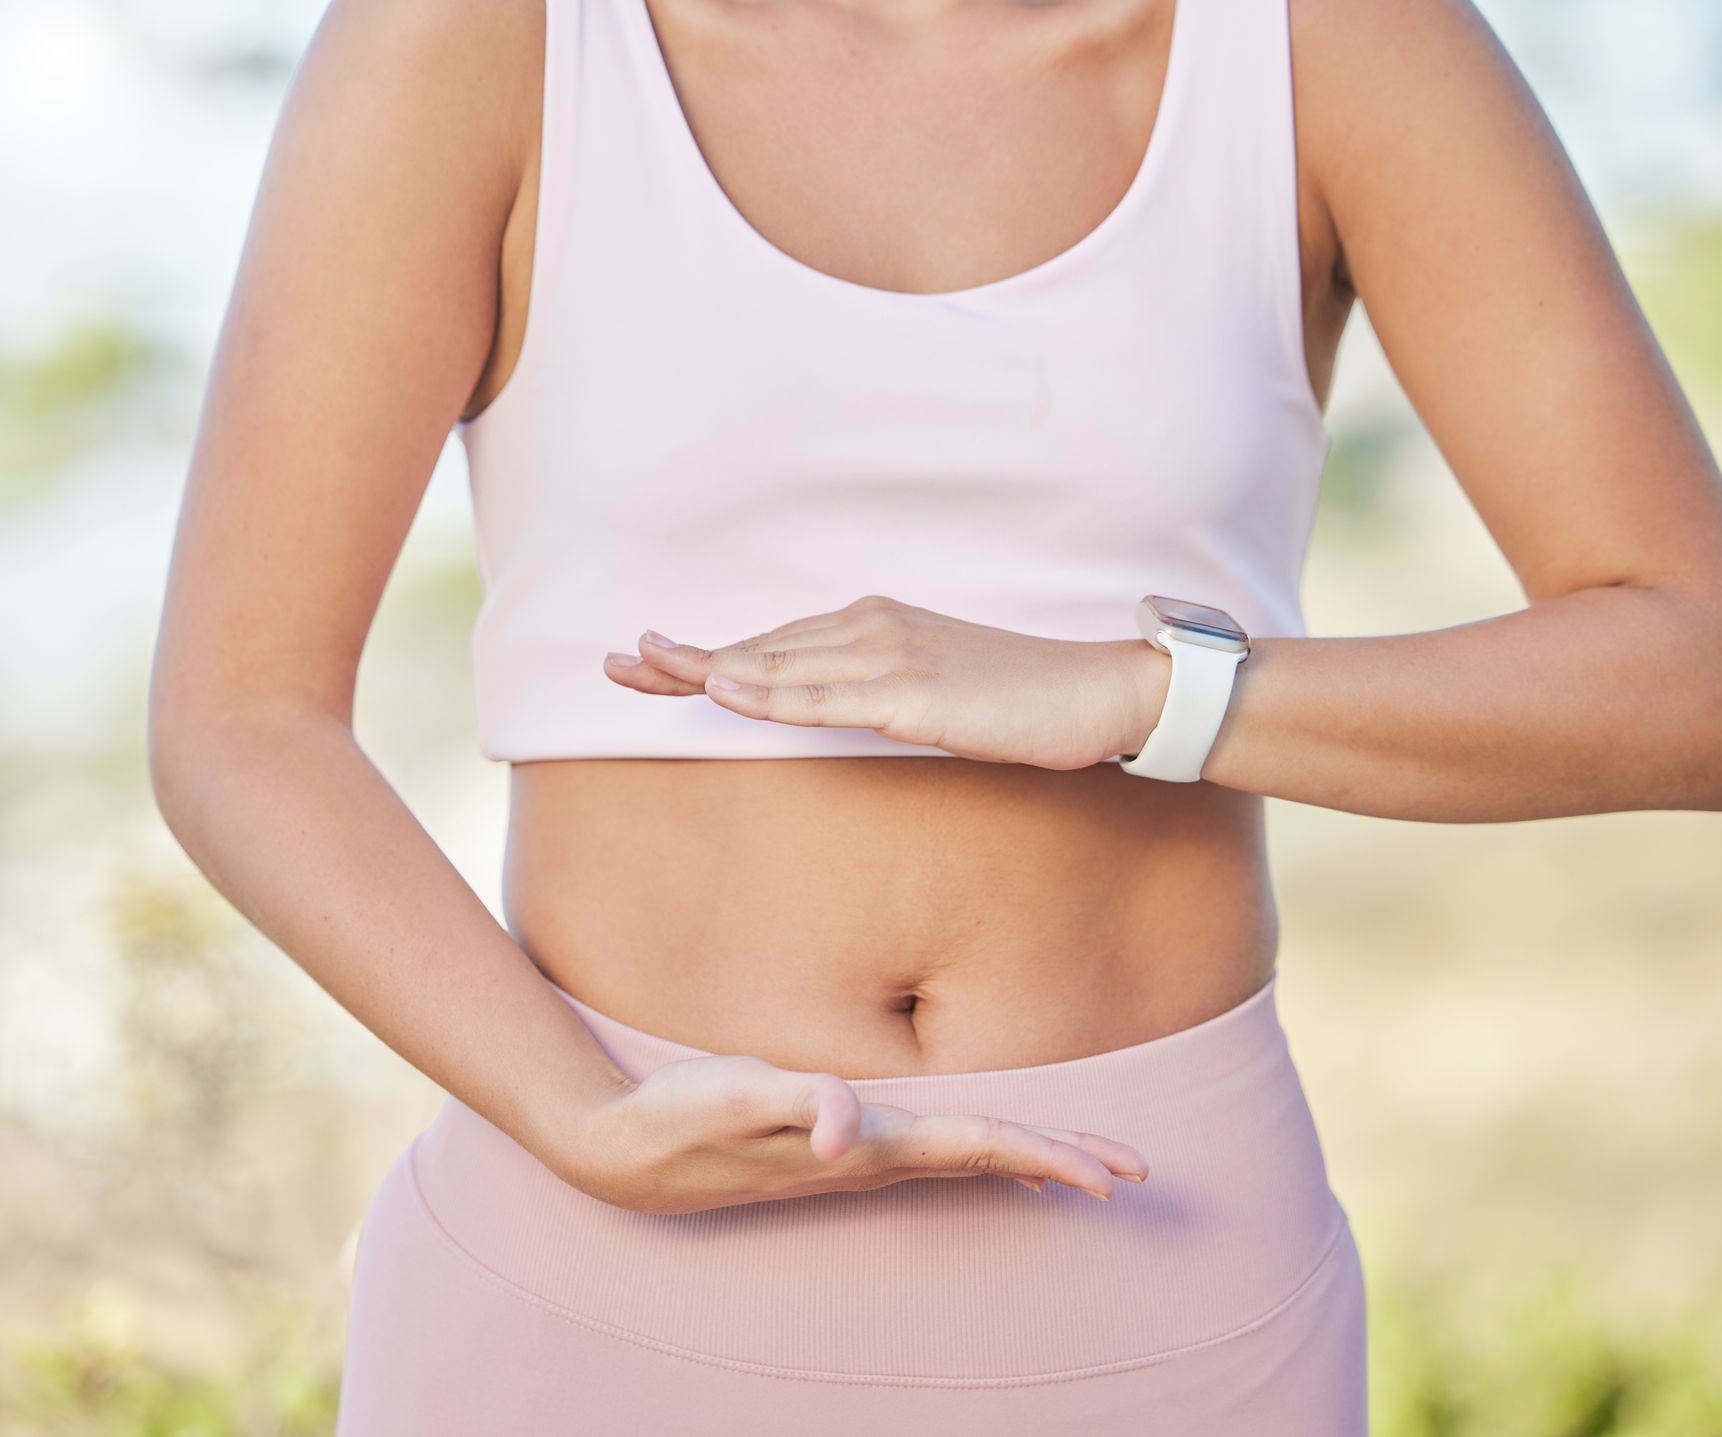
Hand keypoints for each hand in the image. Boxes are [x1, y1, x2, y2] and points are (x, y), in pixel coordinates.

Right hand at [553, 1054, 1149, 1214]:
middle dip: (1065, 1161)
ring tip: (1096, 1170)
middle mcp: (878, 1156)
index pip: (978, 1145)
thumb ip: (794, 1103)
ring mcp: (864, 1157)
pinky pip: (935, 1155)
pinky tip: (1003, 1163)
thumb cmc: (686, 1117)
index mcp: (870, 1144)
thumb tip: (842, 1130)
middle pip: (991, 1156)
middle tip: (1142, 1174)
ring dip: (1034, 1159)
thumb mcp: (737, 1097)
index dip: (1046, 1156)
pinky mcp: (845, 1148)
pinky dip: (983, 1157)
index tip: (1110, 1179)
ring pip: (969, 1156)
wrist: (630, 1155)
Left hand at [601, 594, 1169, 769]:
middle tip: (612, 667)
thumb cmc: (1022, 697)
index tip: (647, 661)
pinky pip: (827, 698)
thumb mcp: (934, 693)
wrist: (1097, 693)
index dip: (705, 655)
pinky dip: (768, 695)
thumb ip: (876, 695)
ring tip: (641, 669)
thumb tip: (829, 712)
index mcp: (875, 624)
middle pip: (760, 647)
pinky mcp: (916, 694)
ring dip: (705, 669)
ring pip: (780, 666)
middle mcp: (874, 627)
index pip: (772, 642)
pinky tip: (723, 693)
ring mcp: (893, 656)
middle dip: (683, 661)